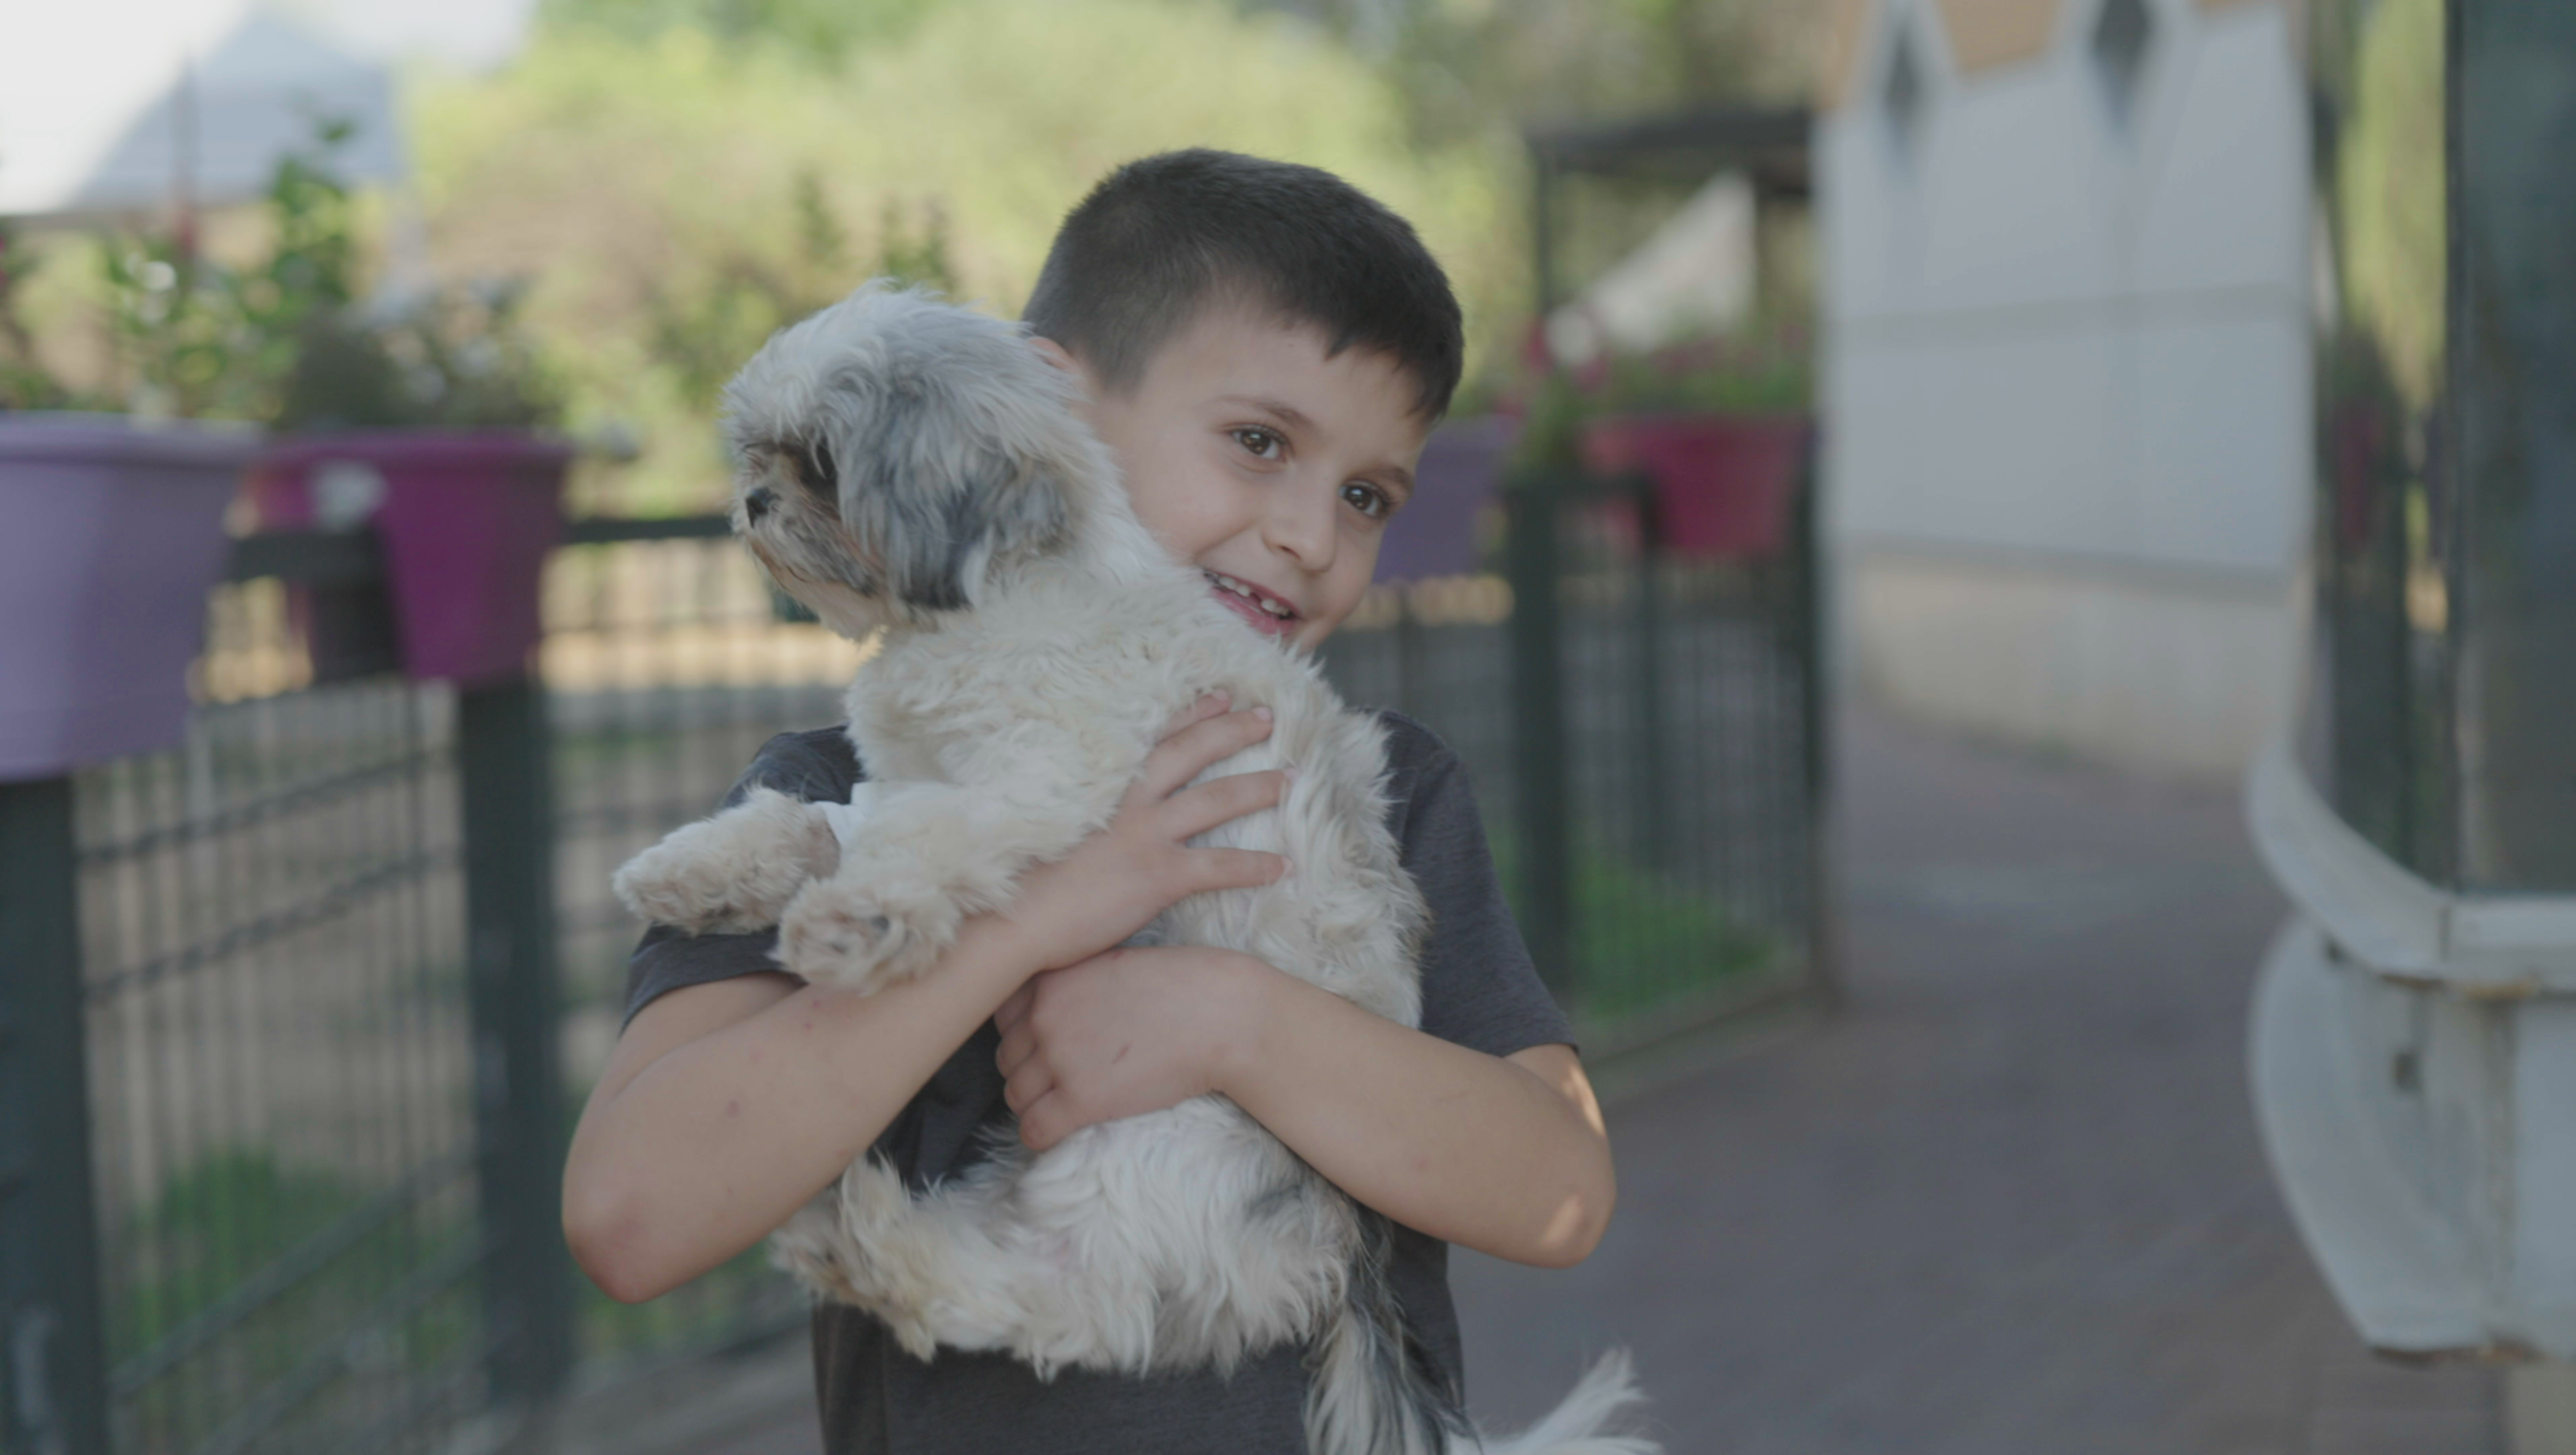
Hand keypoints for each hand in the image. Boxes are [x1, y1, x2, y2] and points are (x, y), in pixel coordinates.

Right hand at [989, 694, 1287, 975]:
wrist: (1011, 918)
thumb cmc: (1022, 879)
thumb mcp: (1050, 823)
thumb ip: (1082, 809)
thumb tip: (1098, 807)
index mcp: (1101, 785)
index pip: (1153, 737)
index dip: (1191, 713)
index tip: (1220, 695)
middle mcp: (1128, 802)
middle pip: (1191, 753)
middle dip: (1232, 731)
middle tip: (1267, 718)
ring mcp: (1145, 836)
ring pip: (1215, 801)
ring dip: (1257, 788)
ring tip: (1290, 780)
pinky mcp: (1157, 876)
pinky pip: (1219, 866)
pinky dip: (1255, 866)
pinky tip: (1284, 866)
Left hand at [994, 945, 1264, 1149]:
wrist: (1221, 1016)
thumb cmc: (1181, 986)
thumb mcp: (1112, 964)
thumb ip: (1074, 984)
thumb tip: (1054, 1012)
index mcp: (1050, 980)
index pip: (1002, 1016)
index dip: (1023, 1033)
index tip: (1045, 1043)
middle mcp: (1043, 1017)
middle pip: (1006, 1058)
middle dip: (1028, 1071)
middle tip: (1061, 1078)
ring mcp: (1059, 1060)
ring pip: (1015, 1096)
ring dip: (1034, 1104)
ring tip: (1064, 1104)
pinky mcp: (1080, 1100)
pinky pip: (1034, 1130)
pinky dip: (1041, 1135)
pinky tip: (1061, 1130)